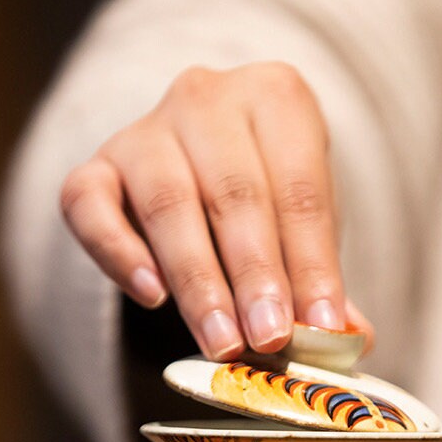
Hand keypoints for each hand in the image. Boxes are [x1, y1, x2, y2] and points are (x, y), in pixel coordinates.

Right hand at [60, 62, 372, 359]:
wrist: (200, 164)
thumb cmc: (267, 198)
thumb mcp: (304, 226)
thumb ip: (322, 279)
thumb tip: (351, 340)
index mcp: (277, 98)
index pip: (300, 190)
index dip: (311, 264)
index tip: (320, 326)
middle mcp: (206, 98)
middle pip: (235, 194)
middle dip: (255, 276)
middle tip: (269, 339)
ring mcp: (145, 129)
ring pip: (168, 204)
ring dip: (199, 282)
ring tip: (223, 343)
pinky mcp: (95, 165)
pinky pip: (90, 205)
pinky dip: (120, 253)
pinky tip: (151, 297)